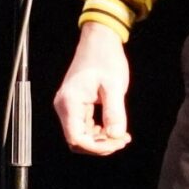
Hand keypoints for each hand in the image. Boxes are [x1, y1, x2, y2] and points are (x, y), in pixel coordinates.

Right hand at [53, 23, 132, 155]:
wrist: (99, 41)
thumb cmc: (105, 58)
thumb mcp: (114, 85)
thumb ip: (114, 112)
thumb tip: (115, 135)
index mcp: (70, 102)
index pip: (76, 138)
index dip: (97, 147)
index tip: (118, 141)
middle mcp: (64, 107)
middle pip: (78, 141)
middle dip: (101, 145)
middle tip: (123, 139)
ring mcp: (69, 107)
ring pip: (82, 136)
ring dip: (101, 140)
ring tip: (122, 135)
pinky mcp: (76, 106)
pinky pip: (85, 127)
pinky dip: (100, 132)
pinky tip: (115, 129)